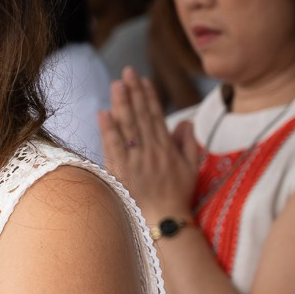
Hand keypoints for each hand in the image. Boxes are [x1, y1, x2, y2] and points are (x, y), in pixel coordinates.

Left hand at [99, 66, 199, 222]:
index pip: (156, 116)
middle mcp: (151, 151)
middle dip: (133, 92)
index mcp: (167, 148)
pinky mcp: (122, 172)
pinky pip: (114, 148)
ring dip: (121, 104)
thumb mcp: (191, 168)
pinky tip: (103, 114)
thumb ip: (188, 143)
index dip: (149, 97)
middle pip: (140, 117)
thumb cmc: (178, 196)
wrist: (165, 221)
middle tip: (127, 72)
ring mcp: (136, 161)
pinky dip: (108, 130)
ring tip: (116, 85)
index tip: (143, 80)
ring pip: (128, 127)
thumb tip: (185, 121)